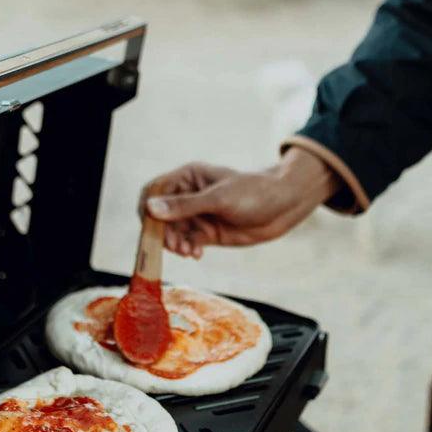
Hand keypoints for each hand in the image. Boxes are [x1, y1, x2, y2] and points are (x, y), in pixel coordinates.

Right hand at [138, 147, 339, 257]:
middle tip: (175, 246)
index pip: (155, 191)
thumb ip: (184, 206)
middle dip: (163, 232)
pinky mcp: (206, 233)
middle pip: (160, 215)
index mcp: (188, 177)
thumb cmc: (254, 194)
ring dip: (175, 243)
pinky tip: (196, 254)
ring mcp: (197, 215)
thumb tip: (151, 209)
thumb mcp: (218, 199)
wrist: (283, 208)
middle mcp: (189, 196)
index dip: (148, 209)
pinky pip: (186, 243)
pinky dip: (187, 250)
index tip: (152, 227)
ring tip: (187, 251)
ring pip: (172, 232)